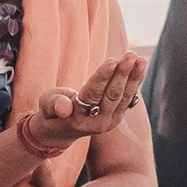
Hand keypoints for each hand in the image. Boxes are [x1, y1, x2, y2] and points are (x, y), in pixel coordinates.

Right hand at [24, 53, 146, 152]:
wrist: (61, 131)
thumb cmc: (51, 112)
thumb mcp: (46, 107)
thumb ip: (54, 104)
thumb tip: (65, 108)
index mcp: (77, 118)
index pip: (92, 94)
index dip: (103, 77)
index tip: (112, 61)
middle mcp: (97, 122)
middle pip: (112, 95)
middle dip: (123, 74)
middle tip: (130, 55)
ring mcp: (110, 121)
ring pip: (124, 96)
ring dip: (134, 77)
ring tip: (140, 59)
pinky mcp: (117, 117)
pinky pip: (129, 98)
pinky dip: (135, 82)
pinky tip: (141, 67)